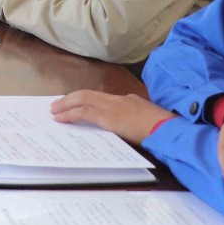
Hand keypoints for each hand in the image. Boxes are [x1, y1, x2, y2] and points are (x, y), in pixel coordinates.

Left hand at [51, 90, 174, 145]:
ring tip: (54, 110)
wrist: (169, 129)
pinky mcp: (108, 117)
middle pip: (89, 94)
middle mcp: (119, 100)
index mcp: (129, 100)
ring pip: (83, 100)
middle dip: (71, 99)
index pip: (102, 98)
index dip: (86, 100)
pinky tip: (60, 118)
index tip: (76, 104)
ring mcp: (113, 106)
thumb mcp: (148, 121)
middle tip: (57, 104)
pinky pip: (83, 112)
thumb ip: (135, 120)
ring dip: (66, 105)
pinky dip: (69, 114)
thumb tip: (126, 127)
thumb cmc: (164, 129)